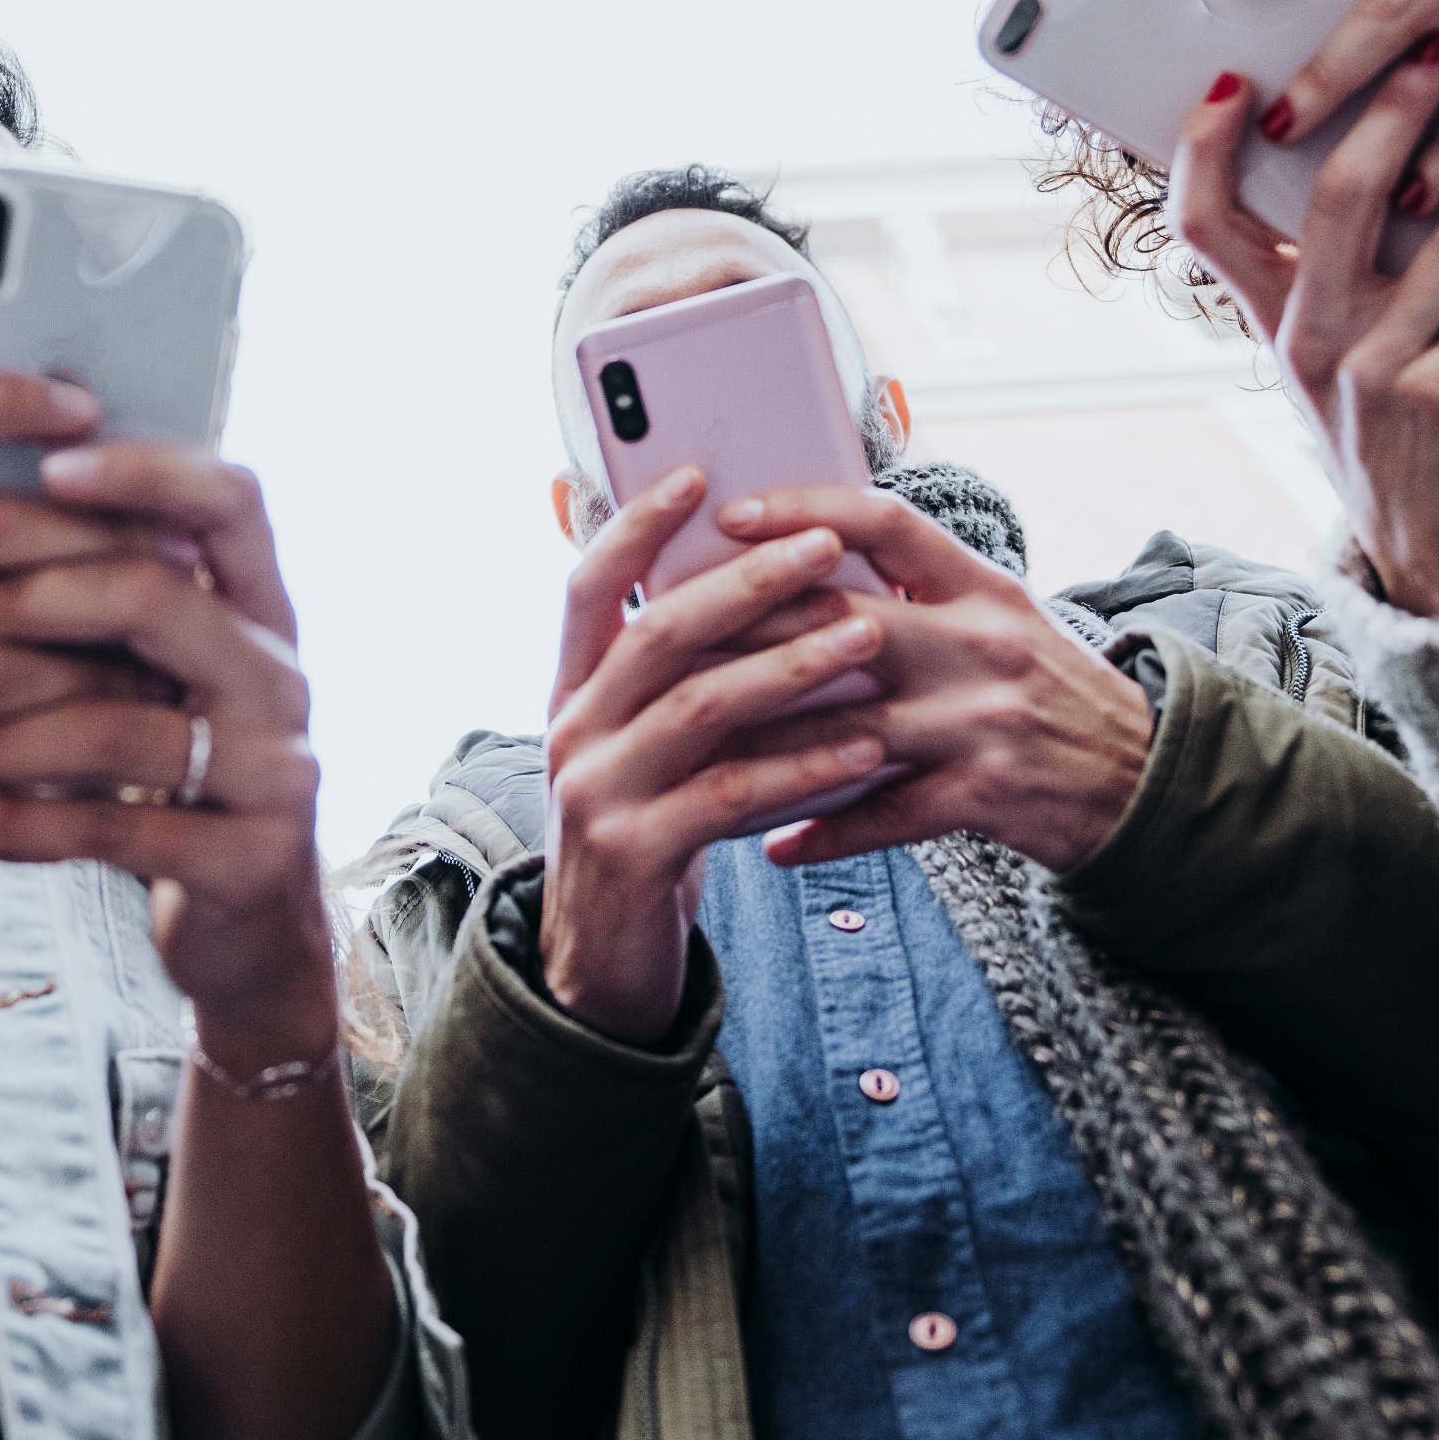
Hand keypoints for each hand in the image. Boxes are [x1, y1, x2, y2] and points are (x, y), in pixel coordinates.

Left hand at [0, 446, 343, 1066]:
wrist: (247, 922)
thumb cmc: (164, 771)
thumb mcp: (152, 672)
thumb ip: (99, 597)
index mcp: (259, 605)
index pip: (227, 499)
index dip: (144, 471)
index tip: (45, 465)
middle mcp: (279, 674)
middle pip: (161, 596)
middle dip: (24, 598)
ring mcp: (276, 768)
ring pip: (121, 725)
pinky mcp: (246, 857)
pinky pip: (109, 827)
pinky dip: (9, 819)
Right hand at [536, 466, 899, 1041]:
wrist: (603, 966)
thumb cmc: (653, 832)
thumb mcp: (652, 748)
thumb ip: (686, 681)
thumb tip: (775, 587)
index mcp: (573, 692)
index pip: (589, 587)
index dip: (636, 527)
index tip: (696, 472)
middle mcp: (571, 731)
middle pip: (657, 632)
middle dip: (747, 582)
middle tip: (827, 547)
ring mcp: (595, 793)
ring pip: (698, 707)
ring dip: (790, 665)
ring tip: (866, 635)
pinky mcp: (634, 854)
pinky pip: (729, 793)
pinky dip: (802, 766)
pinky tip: (865, 748)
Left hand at [679, 487, 1152, 873]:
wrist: (1144, 781)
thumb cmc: (1050, 690)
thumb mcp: (1000, 617)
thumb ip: (921, 590)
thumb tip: (806, 558)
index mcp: (981, 584)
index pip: (885, 520)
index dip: (804, 510)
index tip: (729, 515)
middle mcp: (981, 642)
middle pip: (843, 623)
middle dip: (747, 632)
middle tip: (667, 639)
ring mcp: (983, 720)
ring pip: (844, 728)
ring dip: (761, 746)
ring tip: (691, 752)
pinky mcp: (985, 795)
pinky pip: (882, 815)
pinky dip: (822, 831)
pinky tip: (771, 845)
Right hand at [1166, 35, 1438, 618]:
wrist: (1430, 540)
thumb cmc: (1386, 408)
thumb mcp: (1333, 338)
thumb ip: (1336, 254)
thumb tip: (1388, 120)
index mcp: (1268, 314)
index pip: (1202, 221)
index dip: (1205, 147)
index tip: (1238, 74)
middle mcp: (1308, 339)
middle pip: (1337, 198)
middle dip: (1394, 107)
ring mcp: (1376, 372)